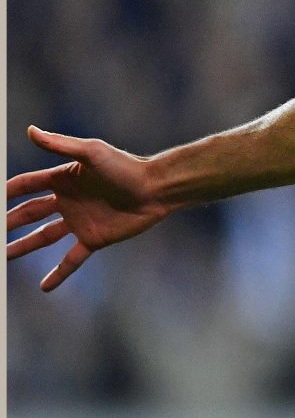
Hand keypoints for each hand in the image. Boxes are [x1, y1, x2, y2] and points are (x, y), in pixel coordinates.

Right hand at [7, 126, 173, 290]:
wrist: (157, 189)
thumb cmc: (126, 167)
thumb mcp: (92, 153)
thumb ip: (61, 145)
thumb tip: (30, 131)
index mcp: (63, 179)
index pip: (25, 186)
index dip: (5, 192)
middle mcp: (68, 201)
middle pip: (28, 213)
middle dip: (7, 222)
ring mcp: (79, 221)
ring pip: (43, 238)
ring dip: (22, 247)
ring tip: (3, 257)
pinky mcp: (94, 239)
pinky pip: (72, 259)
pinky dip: (59, 273)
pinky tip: (44, 287)